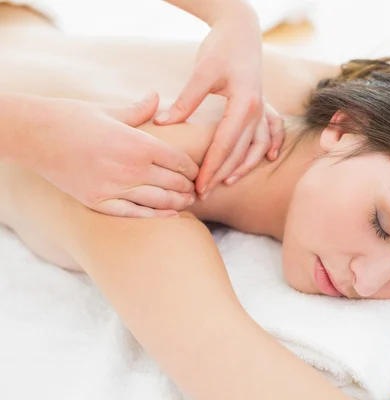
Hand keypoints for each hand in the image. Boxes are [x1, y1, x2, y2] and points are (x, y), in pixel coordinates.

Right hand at [32, 92, 198, 216]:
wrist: (35, 135)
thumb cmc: (74, 118)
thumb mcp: (110, 110)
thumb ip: (139, 109)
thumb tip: (156, 96)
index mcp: (139, 143)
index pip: (179, 160)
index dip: (192, 168)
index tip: (198, 171)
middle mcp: (131, 168)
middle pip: (173, 183)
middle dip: (189, 187)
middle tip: (198, 190)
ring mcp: (115, 187)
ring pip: (159, 201)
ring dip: (178, 203)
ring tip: (188, 203)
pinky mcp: (98, 201)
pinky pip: (134, 213)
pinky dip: (155, 216)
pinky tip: (169, 216)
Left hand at [153, 13, 283, 198]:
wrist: (242, 29)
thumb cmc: (221, 48)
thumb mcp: (202, 72)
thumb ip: (186, 100)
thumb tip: (165, 123)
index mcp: (244, 103)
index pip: (226, 143)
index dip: (211, 166)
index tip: (198, 184)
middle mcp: (258, 110)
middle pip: (241, 151)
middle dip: (222, 173)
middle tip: (203, 192)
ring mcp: (262, 109)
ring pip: (257, 147)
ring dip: (243, 167)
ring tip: (226, 182)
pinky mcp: (262, 106)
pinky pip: (270, 133)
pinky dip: (268, 148)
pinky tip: (266, 160)